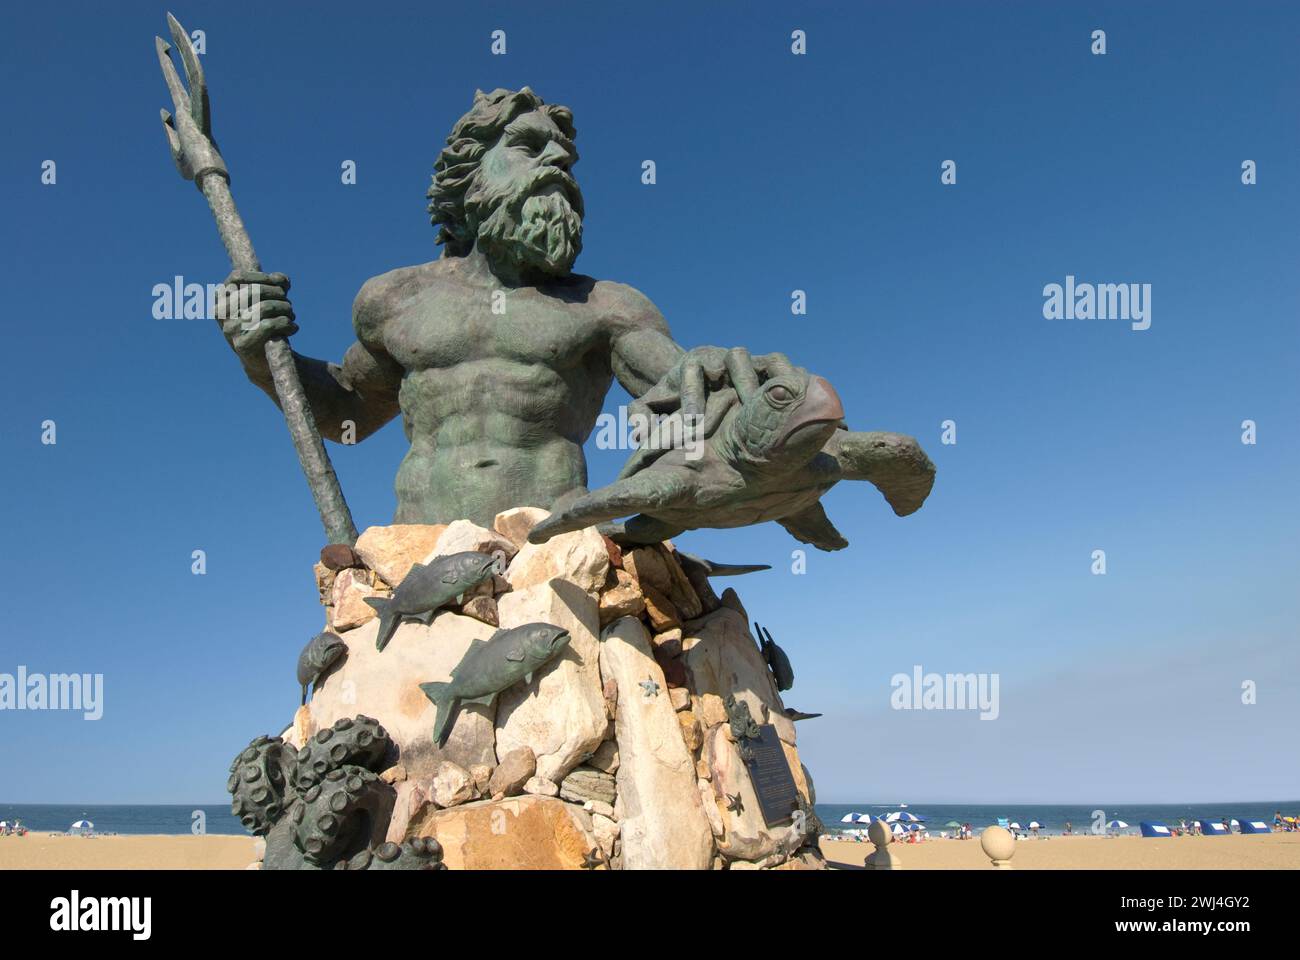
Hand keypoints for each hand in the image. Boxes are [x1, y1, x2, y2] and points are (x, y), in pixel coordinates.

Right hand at [216, 269, 297, 359]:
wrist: (266, 359)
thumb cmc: (266, 323)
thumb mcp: (267, 300)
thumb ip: (273, 284)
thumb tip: (281, 279)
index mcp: (221, 298)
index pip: (238, 277)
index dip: (263, 277)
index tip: (282, 284)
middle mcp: (221, 313)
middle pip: (255, 291)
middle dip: (279, 294)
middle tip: (289, 304)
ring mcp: (230, 330)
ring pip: (264, 307)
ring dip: (286, 309)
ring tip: (291, 315)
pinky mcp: (242, 346)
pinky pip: (268, 326)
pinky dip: (286, 324)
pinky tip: (293, 328)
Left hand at [628, 346, 803, 438]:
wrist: (692, 376)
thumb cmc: (671, 397)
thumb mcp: (650, 404)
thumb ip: (641, 417)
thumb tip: (640, 434)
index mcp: (691, 363)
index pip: (692, 372)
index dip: (693, 395)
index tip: (694, 423)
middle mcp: (721, 357)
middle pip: (734, 359)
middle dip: (741, 383)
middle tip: (746, 411)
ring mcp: (746, 359)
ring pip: (763, 359)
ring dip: (772, 383)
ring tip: (779, 409)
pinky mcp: (767, 365)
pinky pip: (782, 366)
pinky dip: (790, 380)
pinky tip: (796, 407)